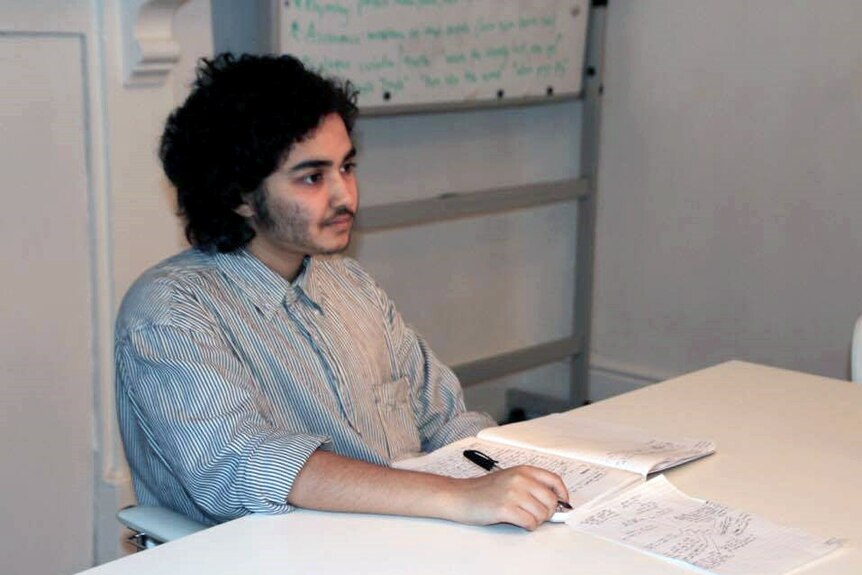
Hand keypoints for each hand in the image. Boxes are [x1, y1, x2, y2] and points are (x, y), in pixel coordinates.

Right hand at [449, 465, 568, 530]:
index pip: (554, 480)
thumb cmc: (484, 489)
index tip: (563, 503)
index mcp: (523, 470)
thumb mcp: (510, 477)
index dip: (562, 494)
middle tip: (537, 515)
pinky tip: (519, 522)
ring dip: (536, 520)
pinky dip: (528, 526)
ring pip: (541, 514)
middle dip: (547, 512)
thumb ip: (531, 484)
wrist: (460, 496)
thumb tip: (554, 501)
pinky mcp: (505, 508)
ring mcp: (512, 493)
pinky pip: (529, 522)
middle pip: (551, 500)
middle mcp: (520, 479)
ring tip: (523, 517)